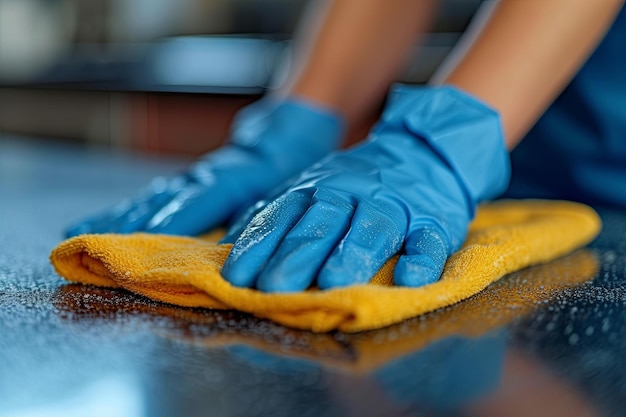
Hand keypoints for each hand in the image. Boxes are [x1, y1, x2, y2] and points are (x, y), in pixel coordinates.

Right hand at [65, 99, 343, 236]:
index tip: (144, 239)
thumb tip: (235, 247)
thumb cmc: (288, 167)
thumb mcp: (287, 189)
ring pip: (150, 197)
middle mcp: (204, 177)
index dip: (173, 220)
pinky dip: (125, 211)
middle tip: (89, 243)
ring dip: (116, 218)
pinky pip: (152, 197)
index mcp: (235, 178)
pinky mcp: (185, 184)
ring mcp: (191, 179)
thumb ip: (262, 216)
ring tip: (79, 233)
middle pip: (161, 199)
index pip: (199, 200)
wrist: (284, 135)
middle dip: (127, 224)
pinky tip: (101, 222)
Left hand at [221, 85, 509, 290]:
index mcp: (316, 190)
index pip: (282, 216)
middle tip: (274, 288)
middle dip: (296, 254)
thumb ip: (273, 215)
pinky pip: (428, 239)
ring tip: (334, 282)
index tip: (237, 278)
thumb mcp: (309, 190)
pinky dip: (421, 259)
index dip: (259, 245)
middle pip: (322, 223)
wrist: (420, 151)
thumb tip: (229, 246)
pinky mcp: (433, 220)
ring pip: (373, 228)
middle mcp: (352, 194)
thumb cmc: (355, 185)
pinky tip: (409, 280)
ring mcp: (395, 205)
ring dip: (354, 254)